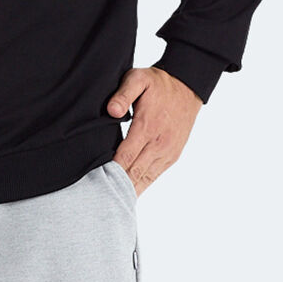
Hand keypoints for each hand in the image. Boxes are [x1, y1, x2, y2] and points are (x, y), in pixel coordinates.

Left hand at [105, 66, 203, 195]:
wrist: (187, 87)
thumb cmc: (159, 84)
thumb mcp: (139, 79)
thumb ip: (123, 94)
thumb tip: (112, 111)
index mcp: (147, 127)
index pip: (124, 157)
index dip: (110, 171)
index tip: (95, 180)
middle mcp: (159, 144)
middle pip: (133, 172)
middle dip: (116, 185)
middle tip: (97, 197)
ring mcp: (167, 152)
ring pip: (145, 178)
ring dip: (129, 190)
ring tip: (110, 202)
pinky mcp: (172, 155)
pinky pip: (155, 176)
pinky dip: (142, 186)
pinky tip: (129, 195)